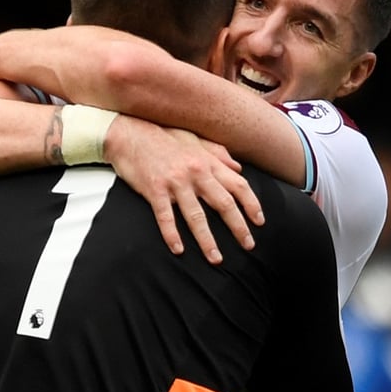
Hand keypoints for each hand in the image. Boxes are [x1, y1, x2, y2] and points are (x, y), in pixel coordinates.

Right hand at [104, 115, 263, 263]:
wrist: (130, 133)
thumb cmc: (164, 137)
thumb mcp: (195, 141)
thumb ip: (218, 154)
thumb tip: (239, 167)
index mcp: (208, 162)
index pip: (238, 185)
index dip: (251, 204)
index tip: (260, 222)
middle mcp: (196, 172)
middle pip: (223, 203)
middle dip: (238, 227)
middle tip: (248, 245)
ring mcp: (175, 182)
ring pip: (196, 215)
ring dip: (207, 240)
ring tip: (216, 258)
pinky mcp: (154, 189)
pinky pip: (165, 216)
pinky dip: (172, 234)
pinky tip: (178, 250)